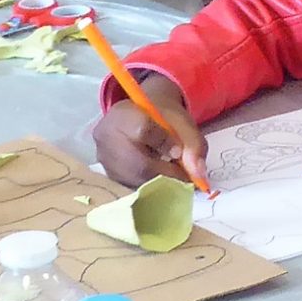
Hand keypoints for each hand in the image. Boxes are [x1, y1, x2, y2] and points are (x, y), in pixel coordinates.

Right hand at [93, 77, 209, 188]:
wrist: (140, 118)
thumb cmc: (162, 119)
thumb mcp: (182, 121)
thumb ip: (194, 143)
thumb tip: (198, 173)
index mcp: (123, 113)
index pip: (143, 130)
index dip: (165, 144)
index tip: (179, 151)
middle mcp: (106, 137)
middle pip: (138, 163)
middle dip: (168, 173)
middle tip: (185, 176)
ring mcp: (103, 159)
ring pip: (135, 180)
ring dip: (161, 183)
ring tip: (174, 175)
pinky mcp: (107, 175)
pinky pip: (131, 187)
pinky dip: (151, 186)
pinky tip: (160, 178)